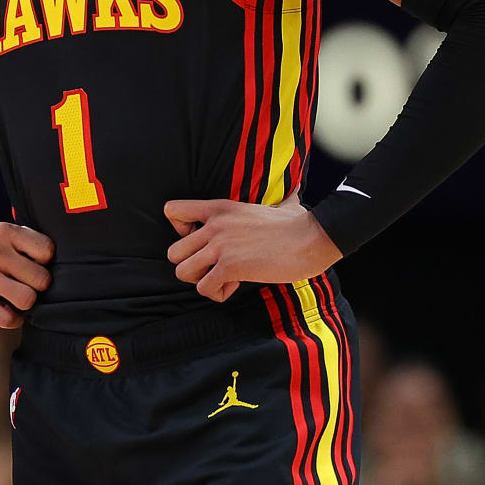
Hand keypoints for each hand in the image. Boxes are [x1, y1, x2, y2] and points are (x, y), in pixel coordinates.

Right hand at [0, 223, 52, 329]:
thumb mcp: (6, 237)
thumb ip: (31, 245)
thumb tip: (63, 271)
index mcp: (5, 232)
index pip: (47, 251)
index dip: (46, 263)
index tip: (34, 264)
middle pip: (41, 279)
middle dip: (39, 286)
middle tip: (27, 284)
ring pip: (27, 299)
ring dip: (27, 303)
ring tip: (18, 296)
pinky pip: (9, 318)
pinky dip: (13, 318)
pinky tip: (6, 308)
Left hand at [164, 192, 341, 300]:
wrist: (312, 237)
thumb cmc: (299, 223)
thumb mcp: (276, 203)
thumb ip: (276, 199)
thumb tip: (294, 192)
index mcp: (219, 207)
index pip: (172, 210)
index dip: (180, 231)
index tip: (201, 241)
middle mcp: (214, 225)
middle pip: (173, 252)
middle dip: (192, 265)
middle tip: (214, 267)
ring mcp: (221, 246)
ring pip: (182, 273)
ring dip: (202, 281)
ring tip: (225, 277)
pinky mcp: (231, 266)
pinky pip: (205, 289)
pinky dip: (219, 293)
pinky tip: (236, 285)